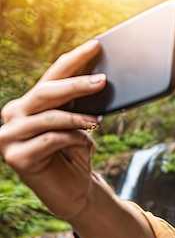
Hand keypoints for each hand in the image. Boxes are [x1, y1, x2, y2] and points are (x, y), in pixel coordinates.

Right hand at [0, 40, 105, 218]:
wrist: (74, 191)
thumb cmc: (76, 154)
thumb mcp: (79, 124)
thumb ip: (80, 103)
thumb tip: (100, 78)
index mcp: (29, 104)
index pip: (52, 76)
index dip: (74, 60)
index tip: (96, 45)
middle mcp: (14, 115)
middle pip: (46, 92)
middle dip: (77, 84)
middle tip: (102, 80)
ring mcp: (10, 137)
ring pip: (49, 117)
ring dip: (78, 118)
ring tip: (97, 120)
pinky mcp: (17, 157)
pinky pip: (51, 139)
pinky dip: (73, 138)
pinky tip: (86, 141)